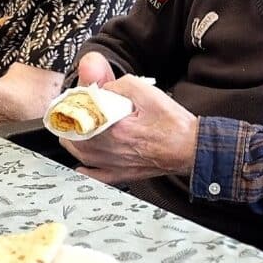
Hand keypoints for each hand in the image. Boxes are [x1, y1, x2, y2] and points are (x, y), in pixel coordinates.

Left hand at [61, 54, 198, 183]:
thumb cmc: (174, 124)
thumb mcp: (149, 93)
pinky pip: (95, 176)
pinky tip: (81, 161)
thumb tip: (104, 87)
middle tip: (72, 113)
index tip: (73, 99)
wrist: (191, 149)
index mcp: (116, 128)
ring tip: (74, 130)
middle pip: (76, 138)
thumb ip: (122, 85)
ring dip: (74, 142)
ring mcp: (116, 164)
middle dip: (71, 123)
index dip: (73, 106)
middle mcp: (112, 149)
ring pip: (81, 156)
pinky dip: (84, 170)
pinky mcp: (123, 175)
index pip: (82, 117)